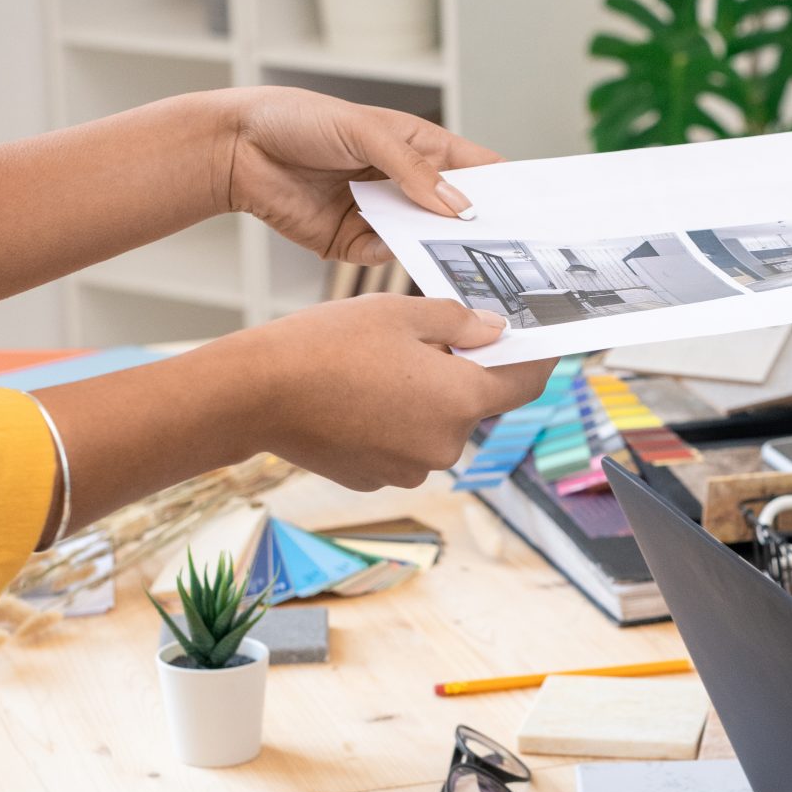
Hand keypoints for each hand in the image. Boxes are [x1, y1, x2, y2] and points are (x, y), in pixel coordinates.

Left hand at [216, 87, 500, 265]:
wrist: (239, 149)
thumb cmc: (300, 121)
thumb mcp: (366, 133)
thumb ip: (415, 172)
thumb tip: (460, 208)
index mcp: (419, 147)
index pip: (476, 169)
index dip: (504, 188)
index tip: (532, 211)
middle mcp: (407, 184)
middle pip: (456, 213)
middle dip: (481, 229)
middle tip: (514, 249)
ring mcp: (382, 214)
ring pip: (426, 239)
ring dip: (442, 249)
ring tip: (471, 264)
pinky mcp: (355, 243)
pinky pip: (388, 256)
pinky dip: (398, 259)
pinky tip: (409, 259)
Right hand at [238, 296, 554, 489]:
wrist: (254, 393)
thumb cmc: (324, 345)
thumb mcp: (399, 313)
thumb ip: (459, 322)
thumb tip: (496, 331)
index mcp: (460, 400)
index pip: (524, 383)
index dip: (535, 358)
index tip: (537, 343)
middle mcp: (444, 445)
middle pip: (473, 404)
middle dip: (459, 372)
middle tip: (421, 338)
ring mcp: (409, 468)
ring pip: (435, 425)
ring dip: (422, 397)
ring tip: (376, 366)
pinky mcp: (375, 478)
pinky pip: (401, 443)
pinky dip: (392, 420)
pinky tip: (356, 394)